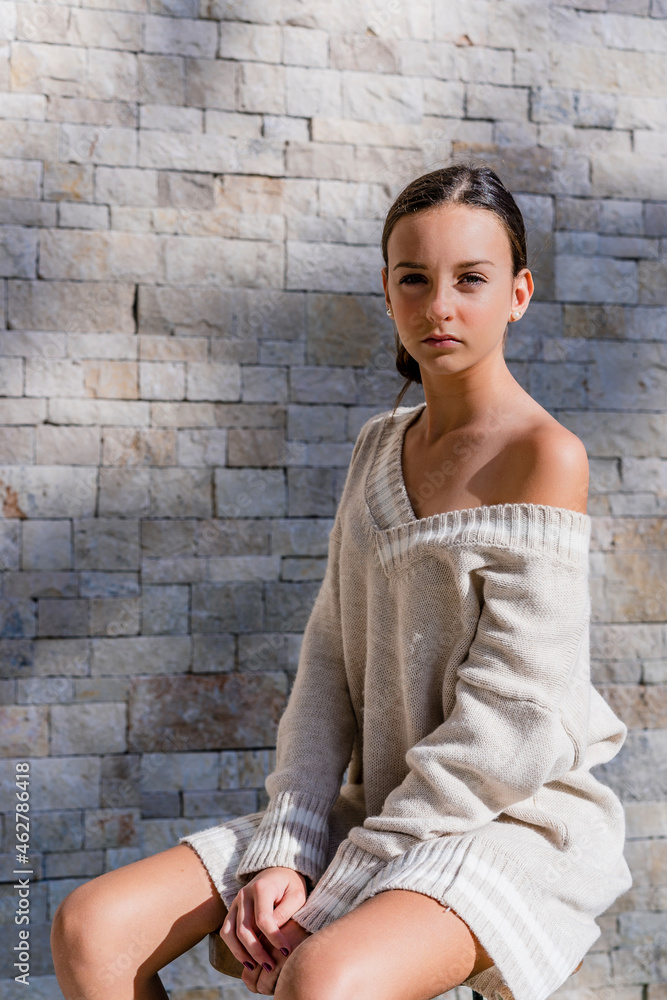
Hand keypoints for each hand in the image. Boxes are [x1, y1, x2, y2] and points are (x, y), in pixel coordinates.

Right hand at [220, 867, 311, 993]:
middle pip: (244, 929)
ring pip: (230, 933)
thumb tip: (274, 932)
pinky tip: (247, 960)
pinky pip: (226, 932)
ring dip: (241, 953)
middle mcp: (244, 894)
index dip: (273, 938)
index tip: (286, 951)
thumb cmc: (290, 885)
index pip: (263, 919)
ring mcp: (235, 902)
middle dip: (257, 951)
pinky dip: (233, 948)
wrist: (277, 872)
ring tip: (256, 967)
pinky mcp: (232, 910)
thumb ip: (286, 912)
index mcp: (260, 888)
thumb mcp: (296, 895)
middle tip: (270, 966)